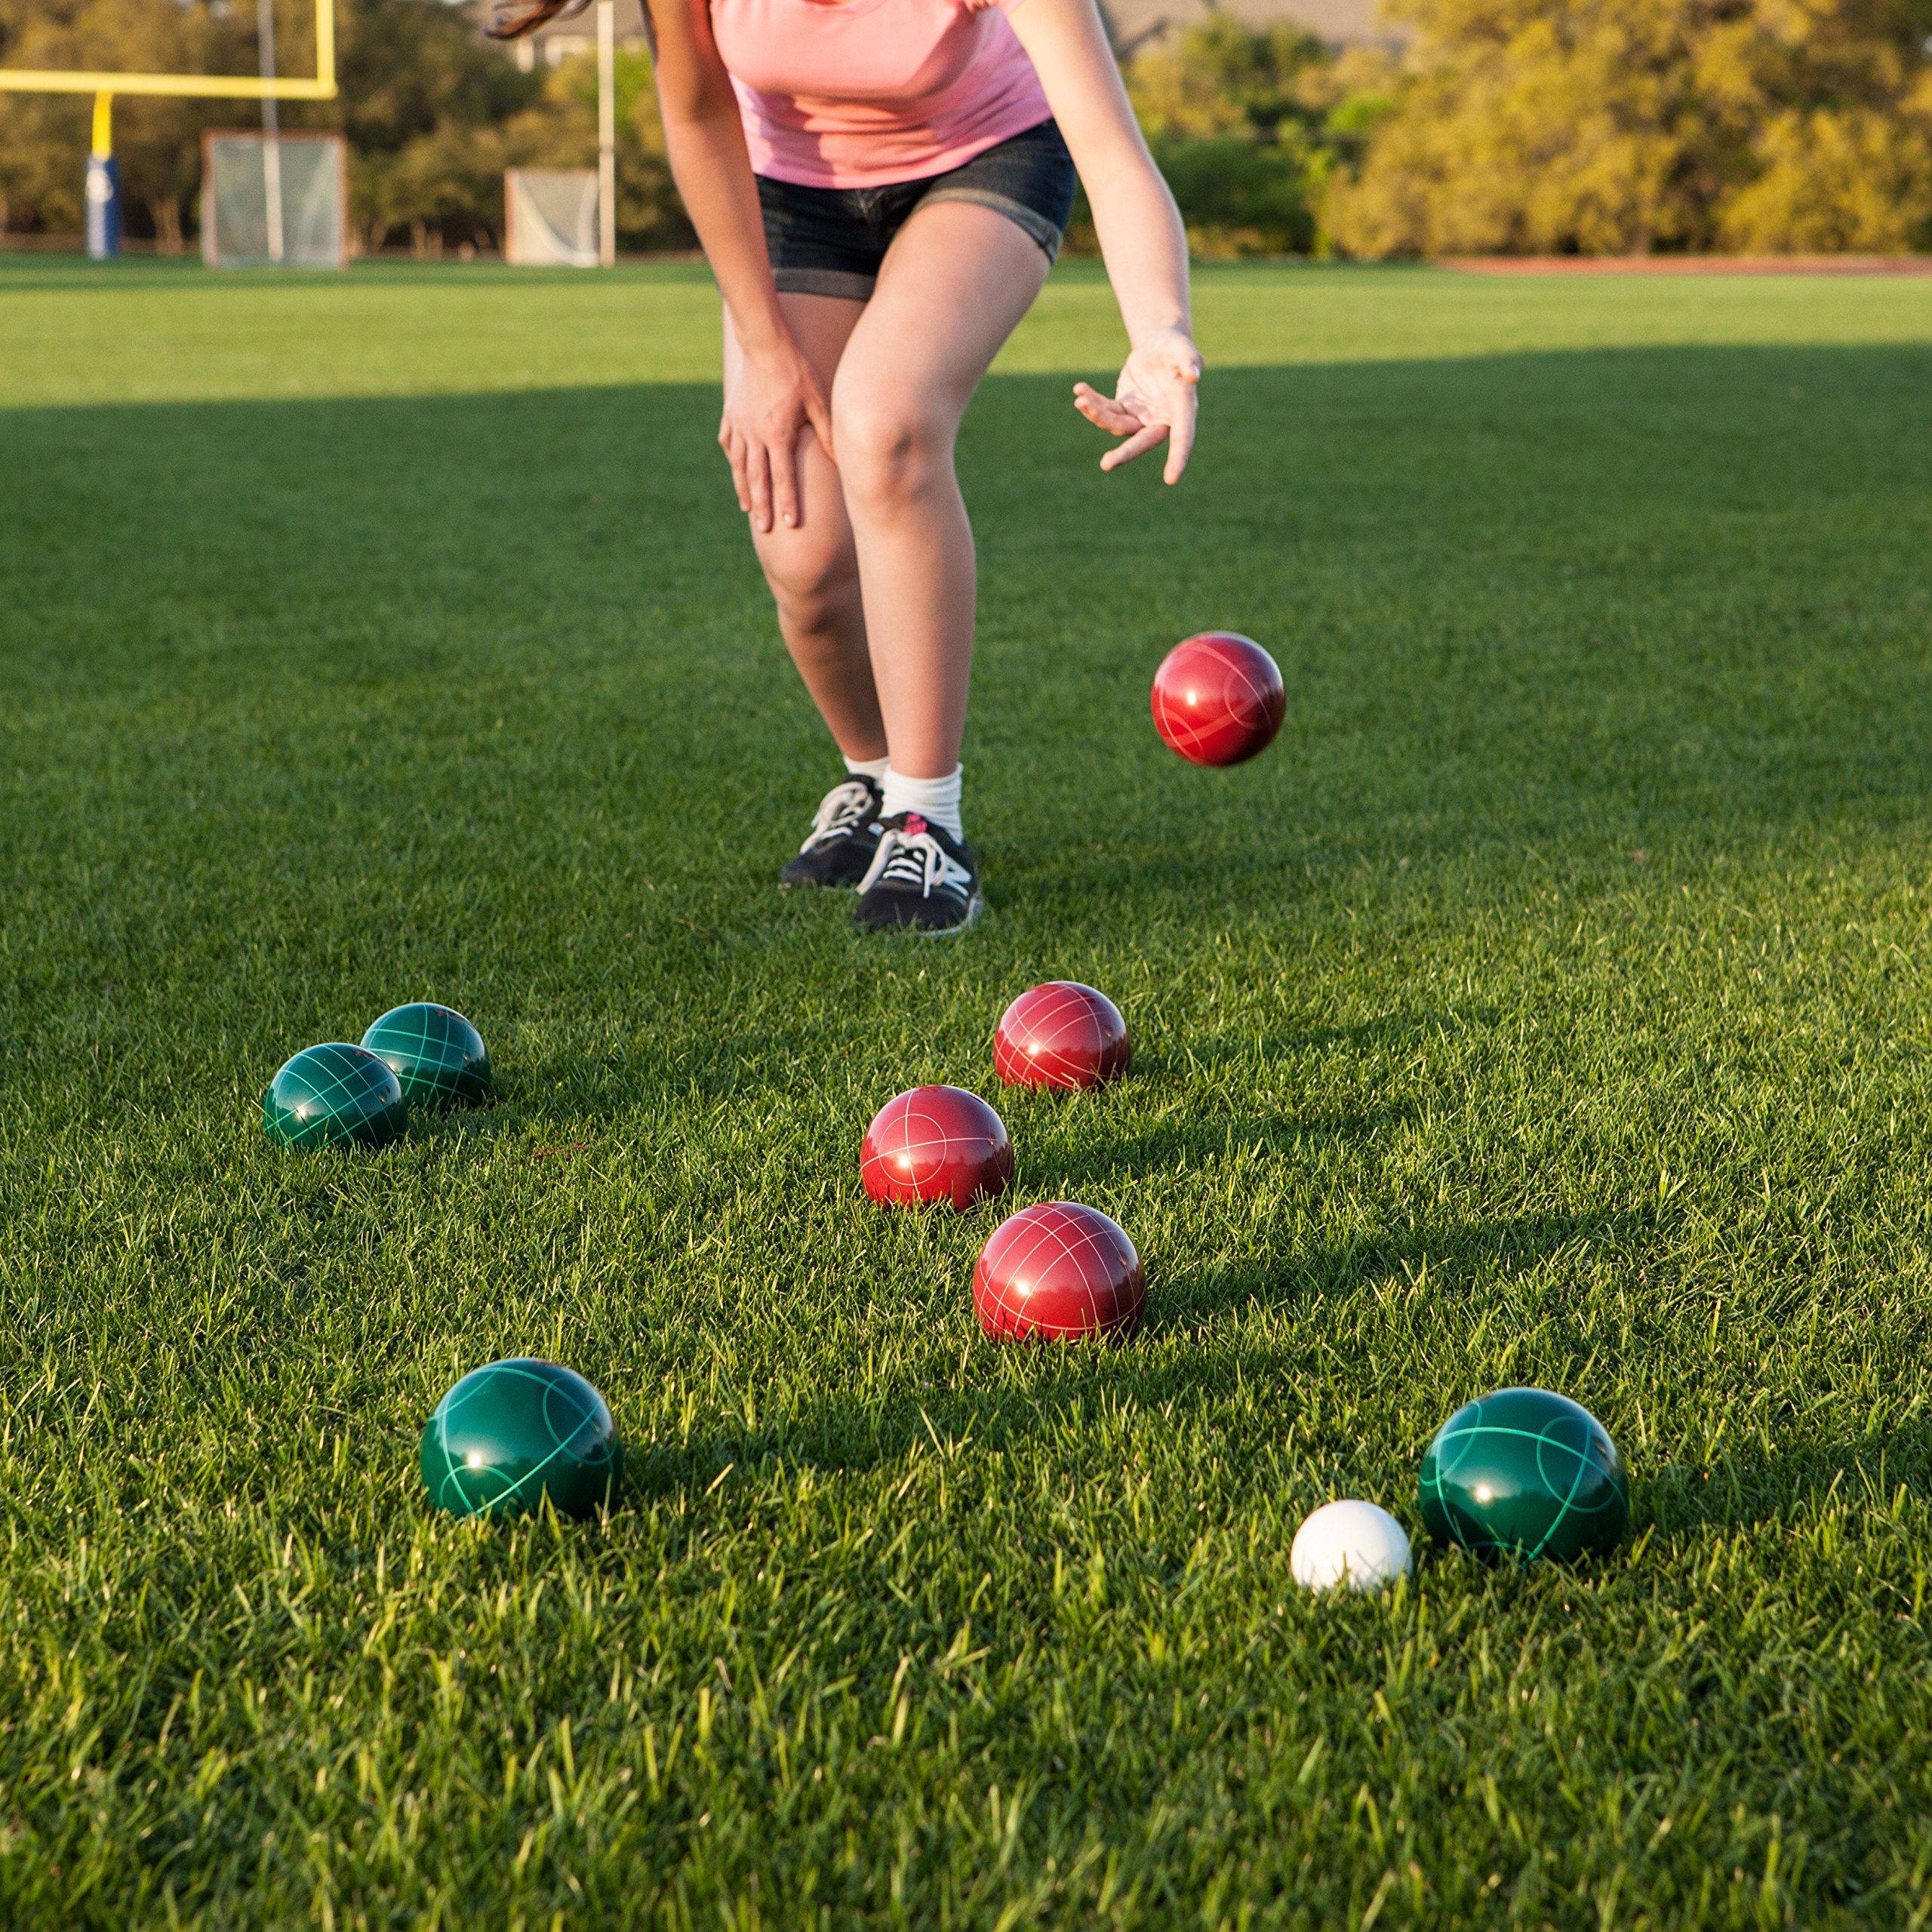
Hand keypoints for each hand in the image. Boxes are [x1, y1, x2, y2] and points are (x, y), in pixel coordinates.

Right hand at [720, 335, 835, 533]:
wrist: (764, 343)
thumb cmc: (797, 371)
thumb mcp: (818, 401)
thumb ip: (828, 433)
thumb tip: (843, 462)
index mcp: (777, 433)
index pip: (782, 477)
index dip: (786, 503)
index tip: (789, 525)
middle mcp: (754, 433)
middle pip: (757, 479)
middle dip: (761, 506)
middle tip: (764, 529)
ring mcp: (739, 425)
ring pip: (740, 466)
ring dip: (744, 490)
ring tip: (748, 510)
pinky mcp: (730, 415)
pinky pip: (729, 445)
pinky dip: (734, 462)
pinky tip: (738, 475)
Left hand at [1073, 325, 1202, 484]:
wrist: (1157, 344)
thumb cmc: (1173, 345)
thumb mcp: (1181, 347)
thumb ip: (1189, 360)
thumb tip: (1194, 376)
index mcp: (1182, 410)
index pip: (1182, 437)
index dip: (1178, 457)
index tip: (1171, 479)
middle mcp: (1162, 420)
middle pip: (1143, 442)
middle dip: (1125, 454)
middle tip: (1105, 464)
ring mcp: (1141, 418)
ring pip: (1117, 426)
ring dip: (1097, 415)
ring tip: (1080, 399)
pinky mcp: (1124, 410)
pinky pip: (1106, 413)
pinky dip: (1092, 403)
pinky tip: (1079, 390)